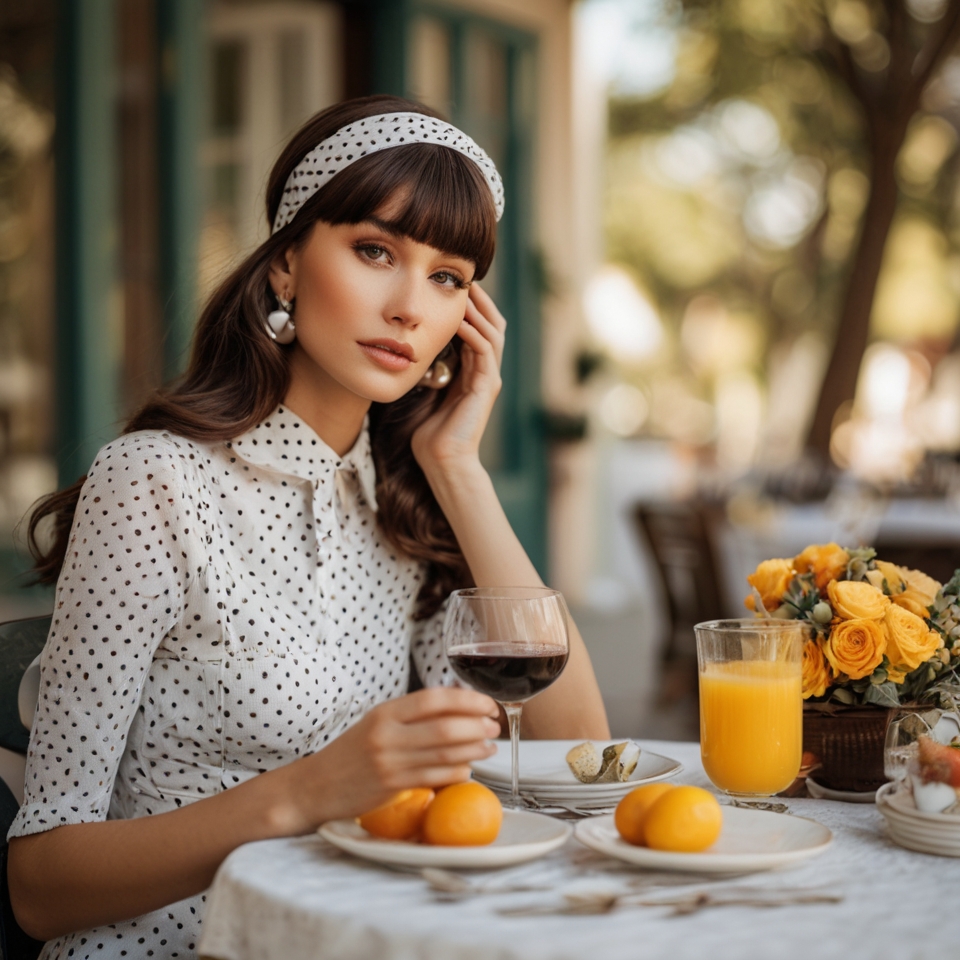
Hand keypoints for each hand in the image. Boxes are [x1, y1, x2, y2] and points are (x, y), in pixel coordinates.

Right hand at [294, 688, 500, 826]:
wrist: (315, 786)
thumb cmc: (352, 753)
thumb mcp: (377, 724)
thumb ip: (411, 716)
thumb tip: (457, 707)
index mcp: (385, 712)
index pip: (434, 699)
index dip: (467, 699)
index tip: (486, 704)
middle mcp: (387, 734)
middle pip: (445, 727)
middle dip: (478, 725)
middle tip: (493, 726)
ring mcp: (389, 762)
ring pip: (445, 754)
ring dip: (474, 749)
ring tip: (489, 746)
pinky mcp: (391, 787)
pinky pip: (434, 777)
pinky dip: (458, 772)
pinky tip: (468, 769)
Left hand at [411, 283, 505, 475]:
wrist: (442, 461)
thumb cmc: (430, 432)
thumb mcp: (426, 390)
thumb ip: (427, 368)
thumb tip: (409, 344)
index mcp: (474, 372)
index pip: (480, 329)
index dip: (472, 307)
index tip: (454, 286)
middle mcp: (486, 373)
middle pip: (494, 325)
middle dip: (481, 301)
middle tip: (466, 279)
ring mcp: (489, 380)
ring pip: (493, 334)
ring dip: (479, 311)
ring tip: (464, 292)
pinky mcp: (486, 388)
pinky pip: (485, 352)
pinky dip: (474, 333)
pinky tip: (460, 320)